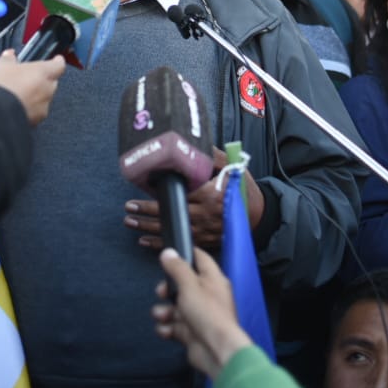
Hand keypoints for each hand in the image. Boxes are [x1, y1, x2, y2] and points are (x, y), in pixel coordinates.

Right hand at [0, 49, 65, 124]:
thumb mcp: (1, 65)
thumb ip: (8, 59)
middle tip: (26, 78)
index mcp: (43, 72)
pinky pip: (35, 112)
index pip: (58, 65)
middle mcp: (47, 90)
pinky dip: (28, 109)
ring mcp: (43, 107)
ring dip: (33, 96)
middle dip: (40, 80)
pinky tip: (14, 106)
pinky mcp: (36, 121)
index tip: (56, 60)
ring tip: (16, 94)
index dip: (56, 62)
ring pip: (42, 99)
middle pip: (50, 82)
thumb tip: (9, 56)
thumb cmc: (2, 86)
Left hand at [126, 149, 264, 250]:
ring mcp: (204, 231)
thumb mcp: (233, 168)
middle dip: (148, 212)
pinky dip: (161, 244)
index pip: (181, 193)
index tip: (142, 188)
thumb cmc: (243, 190)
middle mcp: (206, 215)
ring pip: (172, 230)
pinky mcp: (204, 241)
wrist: (259, 216)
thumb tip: (195, 143)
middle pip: (172, 214)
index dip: (161, 193)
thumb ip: (213, 156)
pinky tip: (144, 240)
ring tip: (130, 222)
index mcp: (212, 194)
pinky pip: (179, 243)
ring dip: (149, 228)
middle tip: (129, 208)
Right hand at [152, 247, 251, 378]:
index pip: (199, 259)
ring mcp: (199, 315)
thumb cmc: (208, 315)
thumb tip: (168, 252)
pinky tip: (167, 329)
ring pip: (175, 307)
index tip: (170, 254)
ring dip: (164, 311)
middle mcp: (207, 295)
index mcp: (212, 279)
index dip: (185, 254)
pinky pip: (174, 326)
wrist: (216, 350)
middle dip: (167, 289)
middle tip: (161, 292)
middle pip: (182, 284)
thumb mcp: (189, 285)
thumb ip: (177, 268)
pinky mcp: (192, 332)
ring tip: (163, 315)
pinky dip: (167, 327)